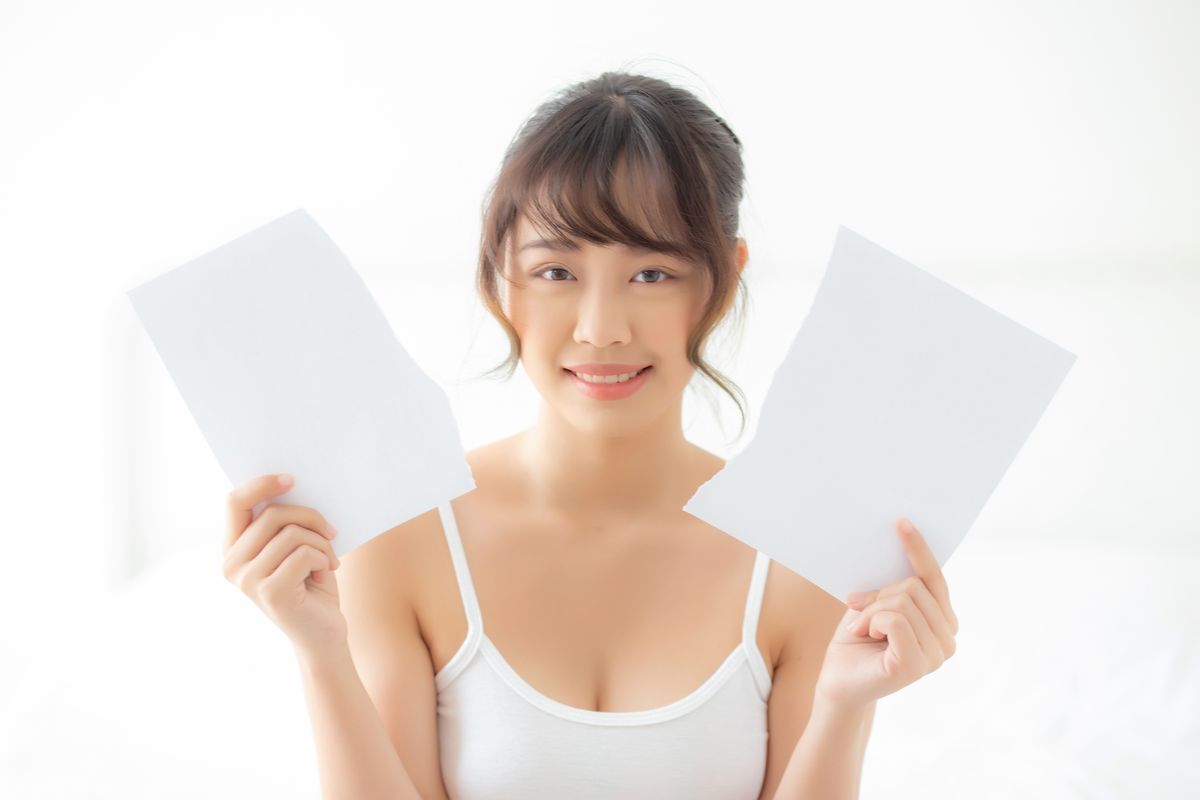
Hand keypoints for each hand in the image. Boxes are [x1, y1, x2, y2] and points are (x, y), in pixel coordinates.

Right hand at [222, 473, 346, 655]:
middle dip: (311, 518)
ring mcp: (247, 580)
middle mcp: (231, 564)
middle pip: (273, 513)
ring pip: (292, 533)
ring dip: (322, 544)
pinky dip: (324, 560)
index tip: (292, 479)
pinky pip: (305, 554)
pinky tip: (323, 577)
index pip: (235, 502)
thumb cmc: (311, 585)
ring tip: (327, 562)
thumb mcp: (293, 548)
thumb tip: (291, 483)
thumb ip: (282, 523)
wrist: (322, 635)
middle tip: (331, 534)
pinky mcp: (270, 592)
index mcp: (233, 548)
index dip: (262, 484)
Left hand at [813, 518, 959, 710]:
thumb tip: (896, 543)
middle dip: (878, 593)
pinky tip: (865, 637)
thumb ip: (893, 585)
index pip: (934, 578)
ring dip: (870, 610)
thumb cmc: (855, 642)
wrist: (837, 682)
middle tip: (858, 609)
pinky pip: (894, 620)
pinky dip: (871, 621)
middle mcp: (947, 638)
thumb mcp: (875, 604)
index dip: (918, 549)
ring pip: (902, 601)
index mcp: (943, 621)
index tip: (902, 522)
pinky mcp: (915, 666)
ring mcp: (935, 655)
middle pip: (914, 586)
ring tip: (862, 629)